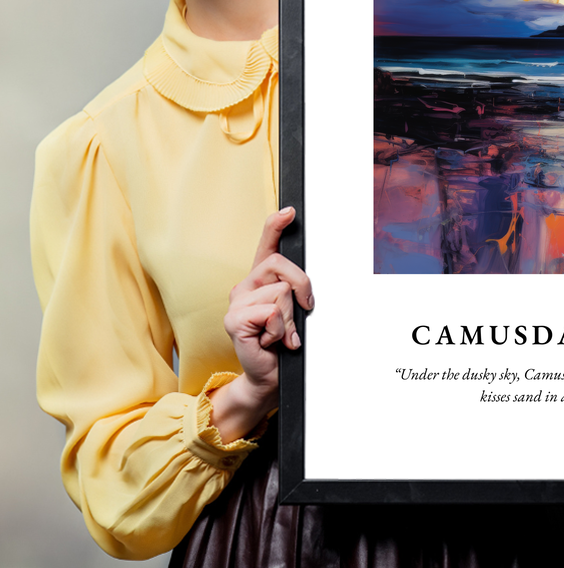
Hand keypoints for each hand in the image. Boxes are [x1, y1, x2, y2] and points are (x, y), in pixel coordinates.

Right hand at [209, 207, 313, 441]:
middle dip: (302, 287)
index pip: (266, 245)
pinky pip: (271, 312)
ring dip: (290, 318)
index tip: (290, 211)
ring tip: (281, 334)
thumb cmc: (283, 344)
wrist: (269, 376)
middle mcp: (245, 286)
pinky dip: (280, 330)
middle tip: (302, 311)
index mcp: (260, 280)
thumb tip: (305, 284)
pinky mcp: (234, 320)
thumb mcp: (294, 312)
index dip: (276, 225)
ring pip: (281, 292)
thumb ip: (295, 292)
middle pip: (281, 265)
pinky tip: (271, 341)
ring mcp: (237, 302)